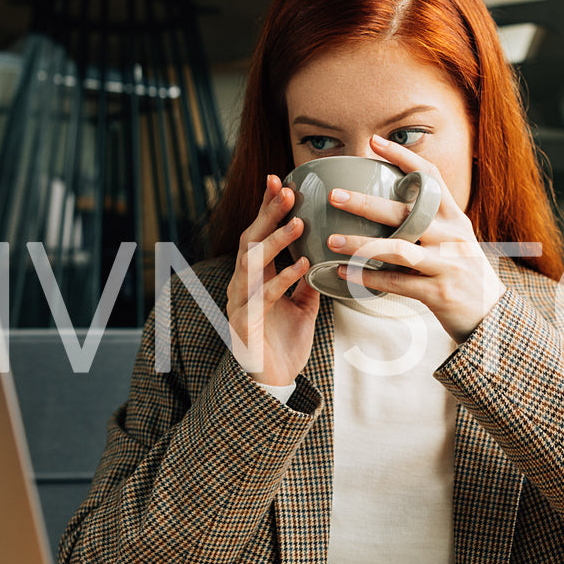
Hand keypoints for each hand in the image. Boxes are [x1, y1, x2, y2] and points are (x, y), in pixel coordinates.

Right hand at [226, 174, 321, 385]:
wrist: (274, 383)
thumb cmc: (284, 343)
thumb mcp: (303, 306)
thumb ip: (307, 280)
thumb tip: (323, 254)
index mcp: (256, 277)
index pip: (259, 233)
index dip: (267, 207)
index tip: (279, 180)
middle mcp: (243, 284)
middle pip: (251, 239)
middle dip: (267, 214)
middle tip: (286, 190)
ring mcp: (240, 302)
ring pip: (252, 262)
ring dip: (275, 241)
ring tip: (298, 222)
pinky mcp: (244, 322)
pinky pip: (264, 295)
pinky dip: (284, 279)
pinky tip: (303, 266)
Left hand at [325, 135, 505, 341]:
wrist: (491, 315)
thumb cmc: (463, 272)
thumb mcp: (456, 238)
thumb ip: (431, 219)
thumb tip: (392, 199)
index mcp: (455, 217)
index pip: (430, 177)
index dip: (402, 157)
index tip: (375, 143)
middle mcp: (452, 236)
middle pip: (406, 212)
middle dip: (367, 203)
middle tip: (335, 196)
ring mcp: (446, 264)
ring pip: (397, 249)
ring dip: (361, 244)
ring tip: (333, 240)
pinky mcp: (437, 292)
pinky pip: (396, 282)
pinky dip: (368, 277)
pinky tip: (345, 272)